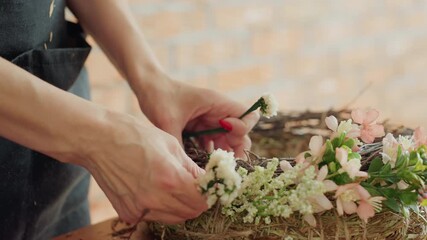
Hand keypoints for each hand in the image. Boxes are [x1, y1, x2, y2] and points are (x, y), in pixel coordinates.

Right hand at [81, 111, 206, 223]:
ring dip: (180, 206)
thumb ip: (190, 167)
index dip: (209, 193)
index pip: (203, 201)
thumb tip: (205, 180)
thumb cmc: (134, 135)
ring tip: (173, 186)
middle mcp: (156, 200)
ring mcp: (139, 210)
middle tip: (194, 186)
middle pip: (190, 213)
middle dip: (197, 200)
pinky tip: (152, 188)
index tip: (209, 186)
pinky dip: (159, 207)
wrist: (98, 140)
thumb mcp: (170, 144)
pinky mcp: (127, 213)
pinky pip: (153, 216)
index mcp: (170, 179)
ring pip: (173, 218)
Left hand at [136, 75, 259, 157]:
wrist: (147, 87)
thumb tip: (185, 169)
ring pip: (227, 140)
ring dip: (223, 155)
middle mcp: (218, 112)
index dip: (241, 128)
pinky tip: (202, 165)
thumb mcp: (168, 122)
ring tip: (214, 171)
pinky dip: (210, 154)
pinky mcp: (201, 127)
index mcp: (217, 103)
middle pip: (240, 133)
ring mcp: (210, 120)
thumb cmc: (159, 97)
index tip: (224, 135)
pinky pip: (213, 143)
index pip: (246, 116)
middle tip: (224, 167)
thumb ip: (179, 144)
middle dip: (236, 149)